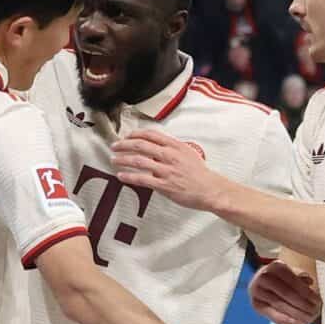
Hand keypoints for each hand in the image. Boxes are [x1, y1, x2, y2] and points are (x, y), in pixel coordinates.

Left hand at [111, 130, 225, 210]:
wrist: (210, 189)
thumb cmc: (200, 173)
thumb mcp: (188, 153)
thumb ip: (172, 149)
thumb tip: (156, 148)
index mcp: (175, 146)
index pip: (151, 134)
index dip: (135, 134)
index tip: (127, 136)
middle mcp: (169, 155)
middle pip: (140, 145)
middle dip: (123, 144)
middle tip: (114, 146)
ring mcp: (166, 170)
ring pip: (138, 161)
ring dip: (123, 159)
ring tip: (114, 160)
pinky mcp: (164, 185)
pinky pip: (142, 179)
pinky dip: (129, 176)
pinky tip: (121, 175)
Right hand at [249, 260, 321, 323]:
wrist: (264, 283)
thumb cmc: (285, 279)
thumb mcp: (294, 273)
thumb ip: (302, 277)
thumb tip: (309, 282)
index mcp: (275, 266)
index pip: (293, 281)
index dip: (306, 293)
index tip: (318, 301)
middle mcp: (263, 277)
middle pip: (286, 293)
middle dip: (303, 304)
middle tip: (315, 312)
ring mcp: (257, 291)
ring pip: (279, 304)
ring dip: (296, 313)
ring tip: (309, 318)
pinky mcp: (255, 304)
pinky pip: (272, 314)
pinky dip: (286, 320)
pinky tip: (297, 323)